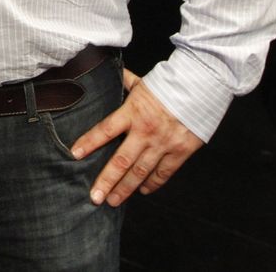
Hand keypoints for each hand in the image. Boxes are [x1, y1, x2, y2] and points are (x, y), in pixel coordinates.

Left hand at [71, 69, 204, 205]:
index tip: (74, 154)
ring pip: (141, 172)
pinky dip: (152, 183)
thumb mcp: (142, 82)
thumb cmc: (169, 83)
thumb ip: (124, 83)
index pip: (105, 130)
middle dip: (106, 181)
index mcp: (132, 112)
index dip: (89, 143)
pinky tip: (142, 190)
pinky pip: (164, 173)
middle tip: (94, 197)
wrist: (201, 86)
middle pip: (121, 161)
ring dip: (126, 188)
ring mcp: (163, 144)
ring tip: (113, 201)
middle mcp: (145, 131)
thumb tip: (109, 74)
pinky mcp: (180, 151)